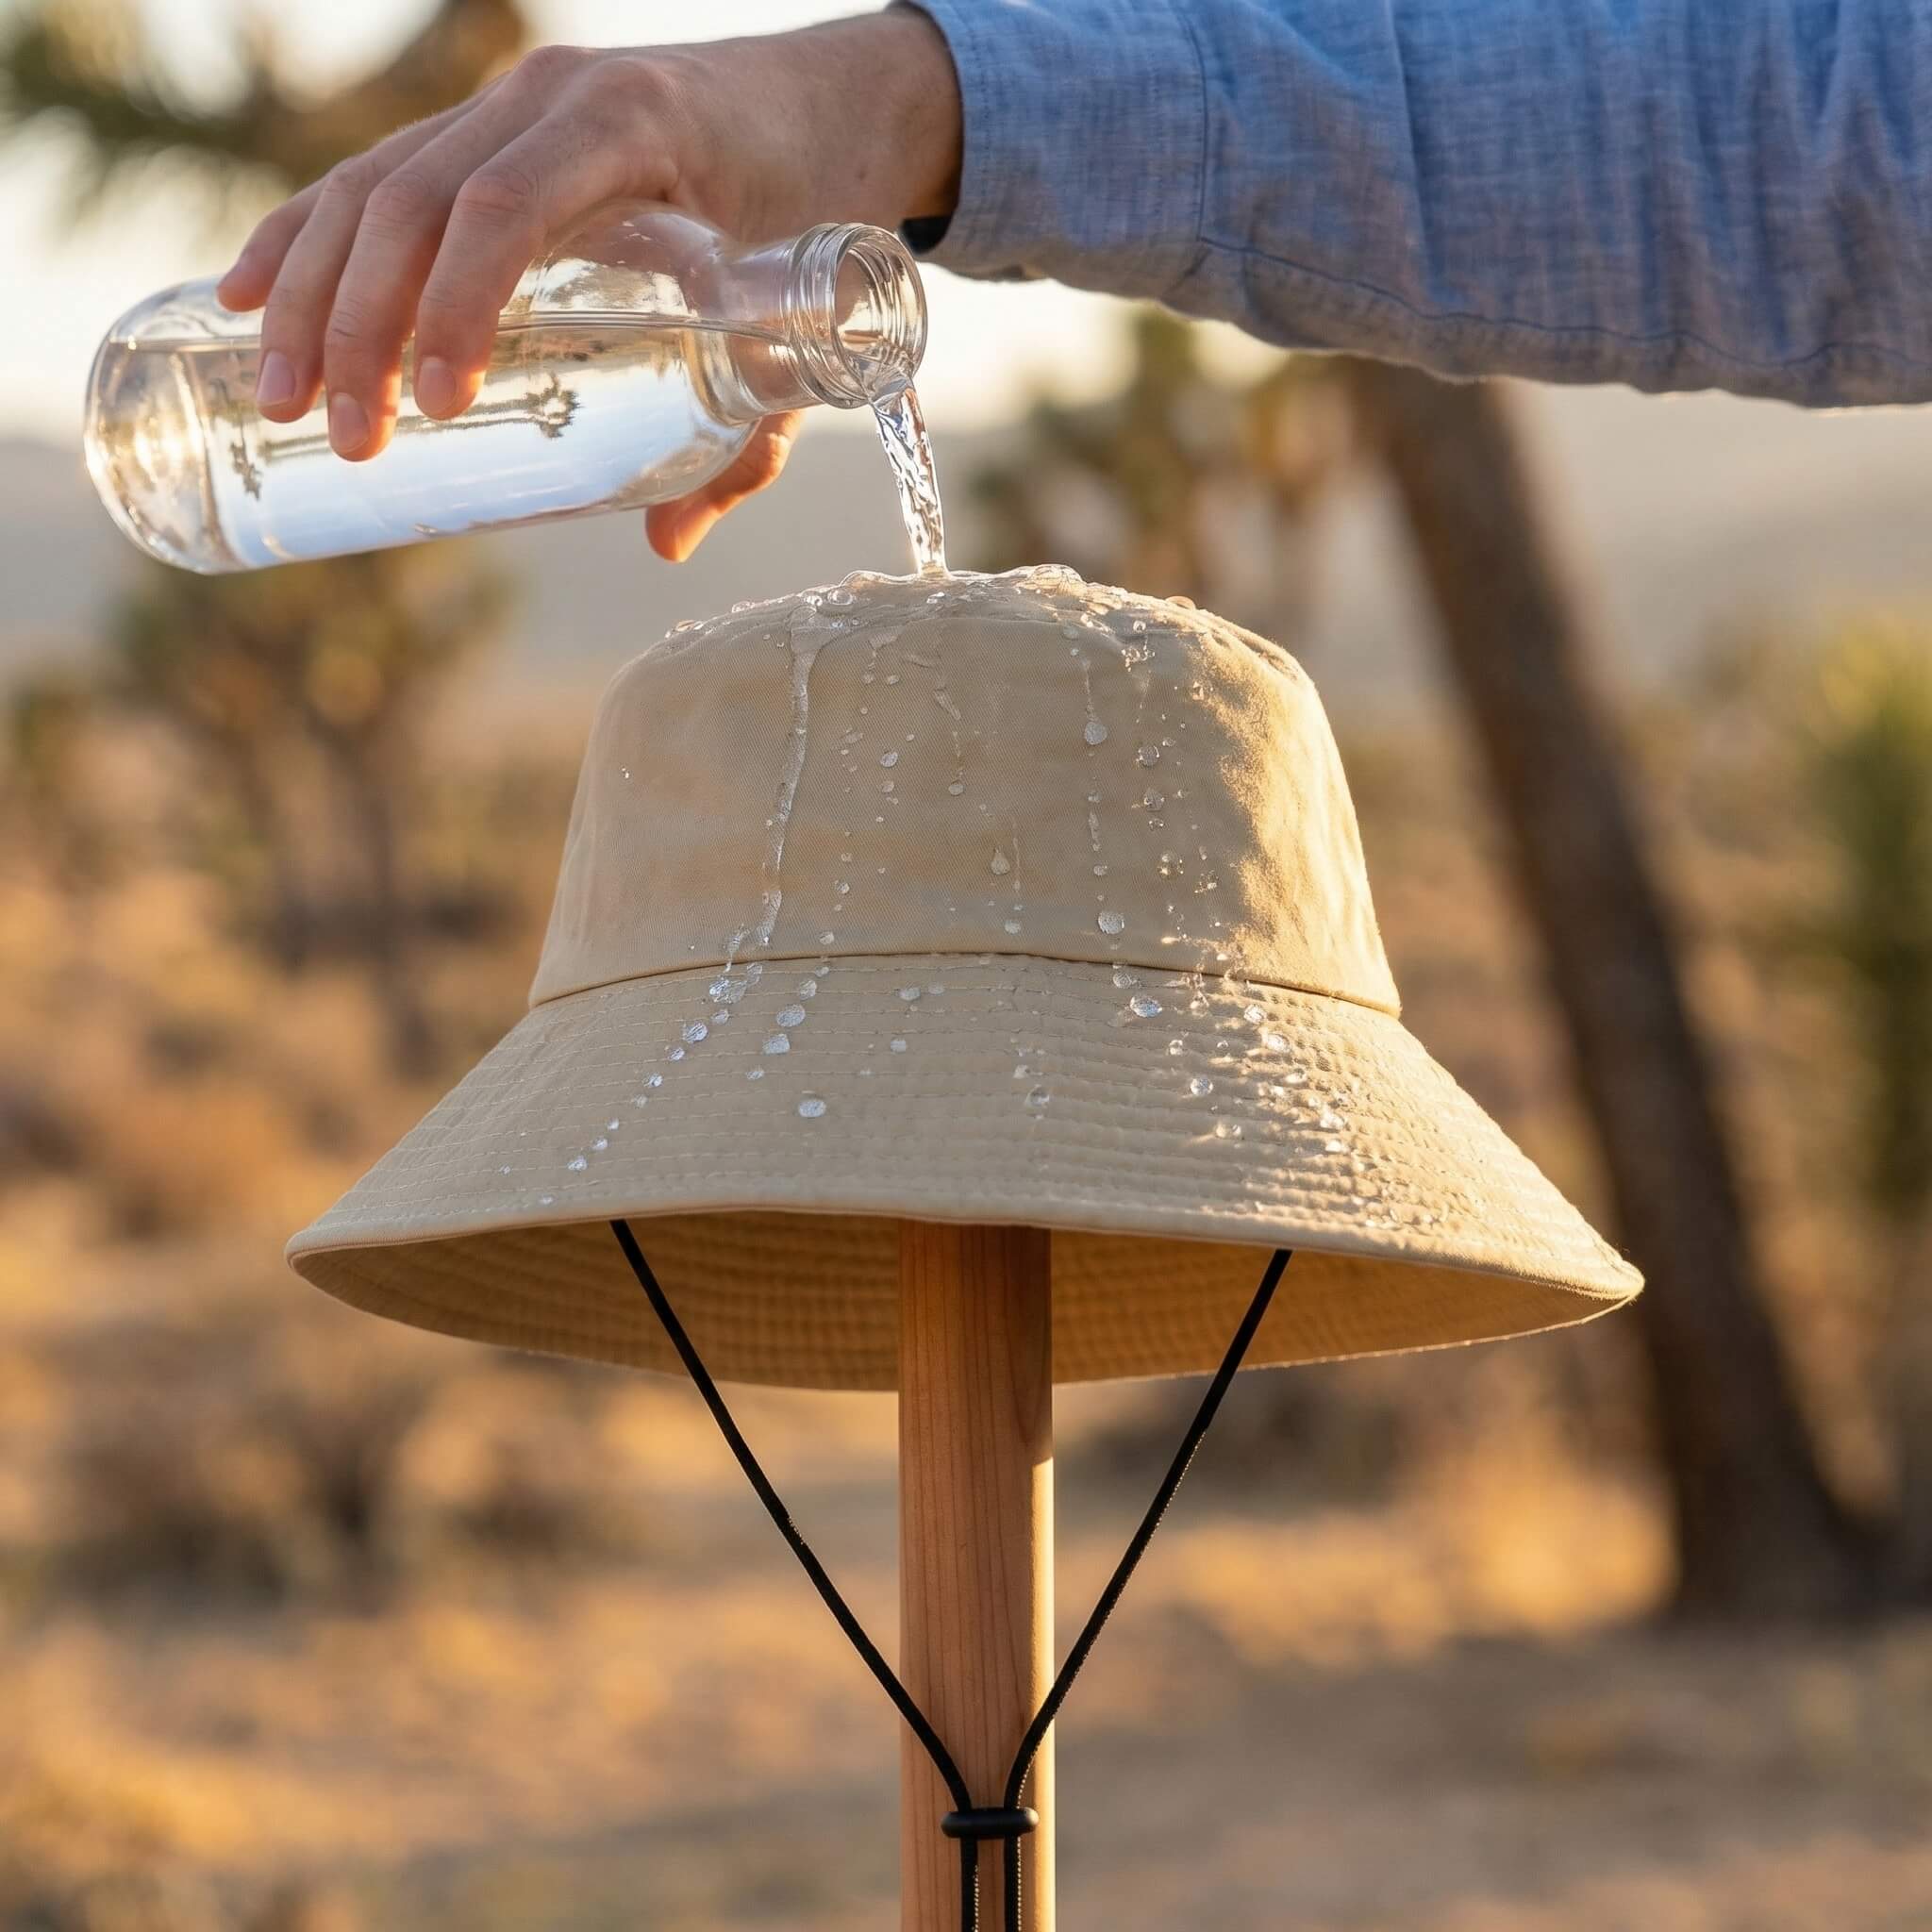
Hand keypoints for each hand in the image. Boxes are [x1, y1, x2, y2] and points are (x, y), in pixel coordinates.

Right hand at [214, 11, 960, 560]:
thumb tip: (669, 543)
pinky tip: (241, 297)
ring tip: (283, 401)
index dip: (457, 300)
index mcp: (630, 125)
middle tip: (350, 436)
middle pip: (416, 199)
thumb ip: (749, 434)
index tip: (442, 403)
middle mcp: (551, 98)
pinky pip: (366, 173)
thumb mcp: (788, 321)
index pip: (509, 203)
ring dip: (310, 294)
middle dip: (363, 324)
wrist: (811, 105)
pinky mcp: (474, 128)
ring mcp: (504, 104)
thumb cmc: (800, 217)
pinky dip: (300, 235)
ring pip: (373, 184)